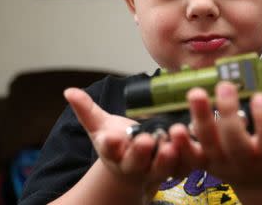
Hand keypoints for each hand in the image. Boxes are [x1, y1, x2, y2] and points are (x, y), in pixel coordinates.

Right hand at [63, 88, 180, 197]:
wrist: (134, 169)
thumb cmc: (118, 143)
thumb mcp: (100, 127)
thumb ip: (86, 110)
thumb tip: (69, 91)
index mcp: (113, 154)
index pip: (108, 150)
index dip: (110, 144)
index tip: (110, 137)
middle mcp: (133, 165)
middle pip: (135, 161)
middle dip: (139, 152)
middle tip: (144, 139)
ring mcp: (154, 170)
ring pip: (161, 167)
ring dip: (165, 158)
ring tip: (169, 145)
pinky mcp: (175, 170)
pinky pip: (183, 166)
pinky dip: (188, 158)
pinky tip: (193, 143)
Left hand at [183, 71, 261, 191]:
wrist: (259, 178)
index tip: (260, 96)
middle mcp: (247, 161)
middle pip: (235, 141)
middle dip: (229, 113)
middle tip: (224, 85)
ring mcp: (223, 164)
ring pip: (209, 145)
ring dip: (200, 119)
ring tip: (196, 94)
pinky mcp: (205, 164)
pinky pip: (190, 157)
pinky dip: (182, 144)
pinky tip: (175, 126)